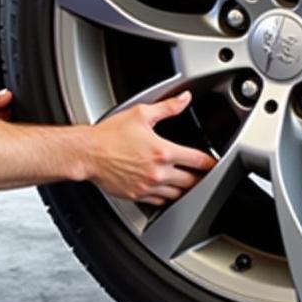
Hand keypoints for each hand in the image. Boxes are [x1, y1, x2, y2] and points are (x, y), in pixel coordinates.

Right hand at [88, 92, 215, 204]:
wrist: (87, 153)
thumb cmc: (109, 135)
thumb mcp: (140, 114)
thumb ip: (167, 107)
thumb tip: (184, 99)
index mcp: (163, 151)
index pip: (198, 161)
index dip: (210, 163)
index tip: (213, 163)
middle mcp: (158, 172)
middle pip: (192, 182)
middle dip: (200, 178)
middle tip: (203, 174)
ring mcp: (148, 187)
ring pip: (178, 194)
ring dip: (185, 189)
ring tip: (187, 183)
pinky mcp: (138, 195)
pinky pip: (160, 201)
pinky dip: (167, 197)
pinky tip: (167, 190)